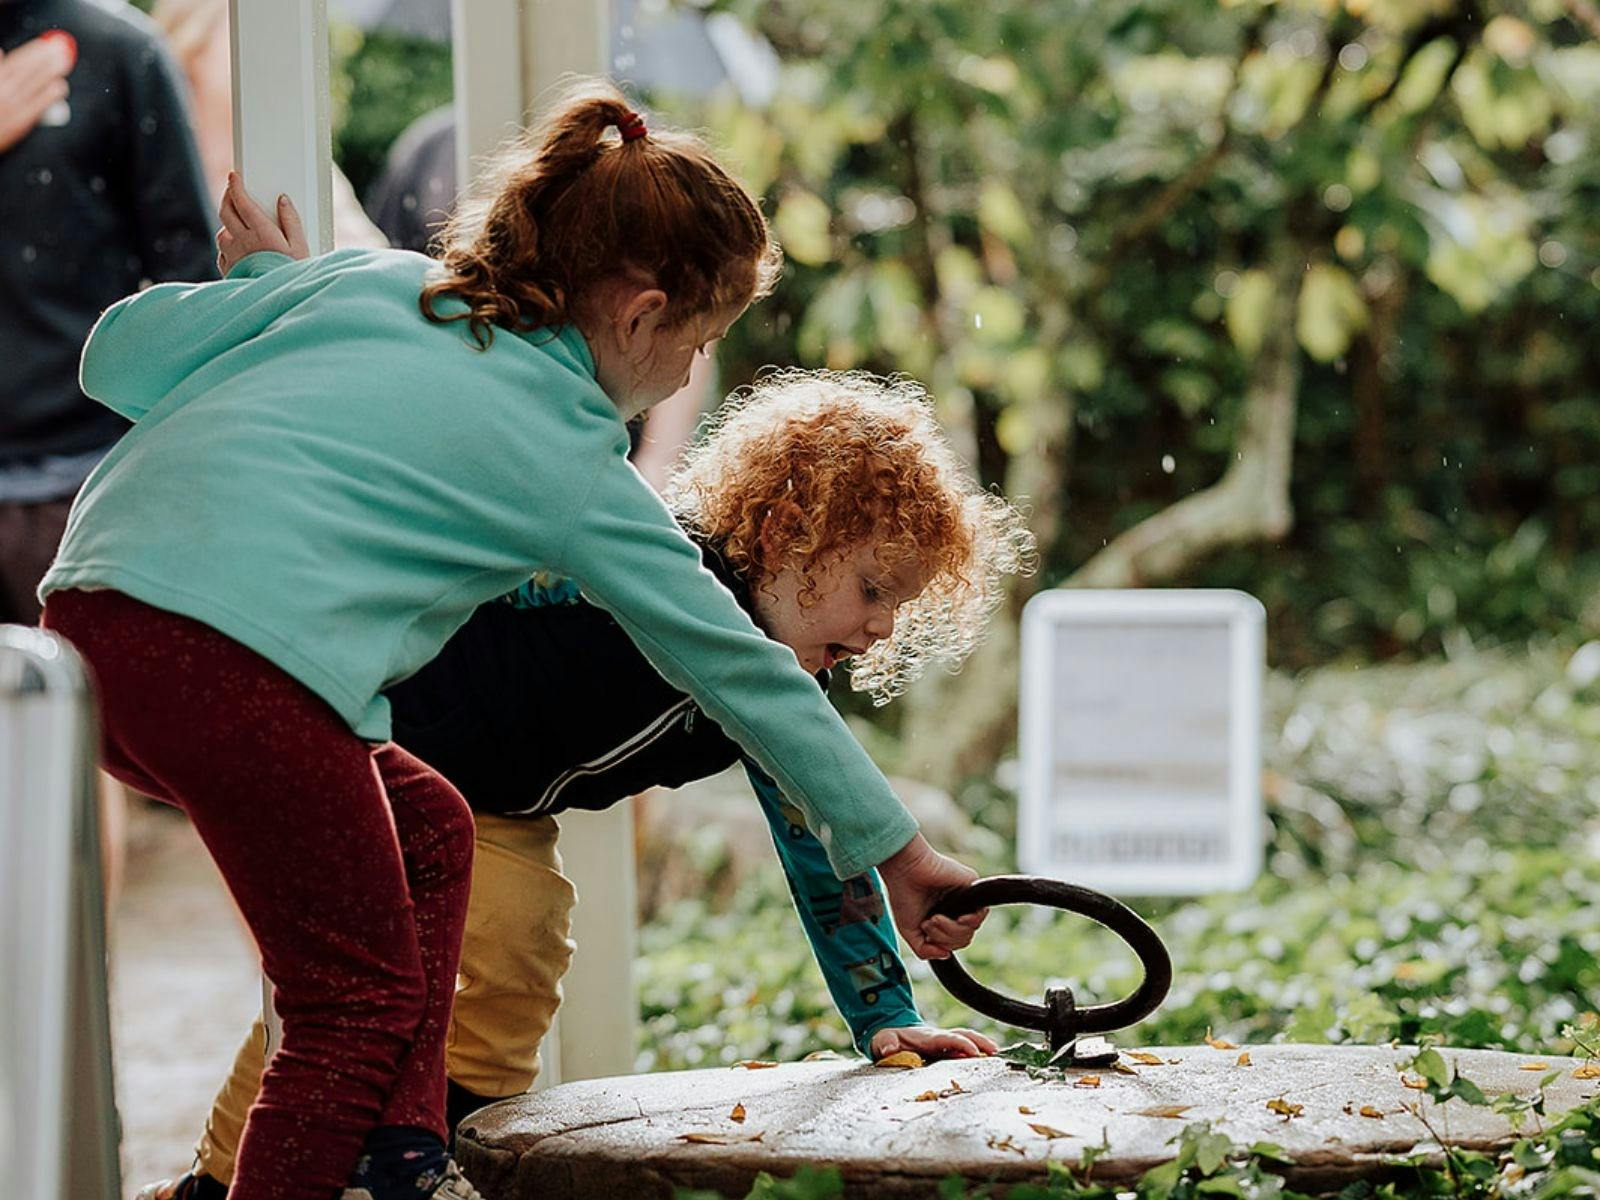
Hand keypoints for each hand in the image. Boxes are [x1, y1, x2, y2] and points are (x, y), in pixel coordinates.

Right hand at [0, 35, 72, 153]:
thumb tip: (1, 52)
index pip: (16, 61)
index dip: (33, 50)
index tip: (45, 44)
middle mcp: (2, 91)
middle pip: (27, 70)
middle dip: (46, 57)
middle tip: (62, 48)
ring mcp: (12, 106)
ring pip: (35, 84)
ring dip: (51, 71)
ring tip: (64, 62)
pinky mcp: (20, 122)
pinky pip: (39, 105)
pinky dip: (50, 94)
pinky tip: (59, 86)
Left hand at [216, 171, 309, 273]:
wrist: (279, 302)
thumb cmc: (294, 274)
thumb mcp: (300, 246)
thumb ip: (291, 221)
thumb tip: (283, 200)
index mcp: (261, 233)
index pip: (242, 202)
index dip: (236, 186)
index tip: (234, 176)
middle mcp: (242, 242)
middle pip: (225, 212)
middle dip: (228, 197)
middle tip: (233, 191)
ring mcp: (233, 256)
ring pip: (222, 232)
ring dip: (227, 224)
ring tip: (238, 224)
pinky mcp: (230, 270)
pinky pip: (222, 253)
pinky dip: (227, 246)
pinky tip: (238, 248)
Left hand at [870, 1023, 998, 1061]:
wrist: (890, 1036)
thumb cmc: (888, 1039)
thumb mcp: (882, 1040)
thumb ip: (885, 1044)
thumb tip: (889, 1050)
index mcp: (928, 1037)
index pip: (948, 1038)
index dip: (961, 1044)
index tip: (974, 1052)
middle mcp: (940, 1038)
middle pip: (964, 1035)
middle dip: (981, 1042)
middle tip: (996, 1052)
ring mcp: (944, 1043)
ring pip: (968, 1039)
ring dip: (983, 1045)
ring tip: (999, 1057)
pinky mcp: (946, 1049)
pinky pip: (965, 1048)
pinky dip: (979, 1052)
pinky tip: (990, 1061)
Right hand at [876, 833, 988, 959]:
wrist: (904, 870)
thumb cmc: (902, 894)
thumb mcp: (910, 931)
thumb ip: (925, 950)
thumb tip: (945, 955)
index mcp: (941, 917)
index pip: (953, 942)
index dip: (941, 943)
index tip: (925, 928)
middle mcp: (954, 908)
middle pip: (963, 939)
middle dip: (945, 937)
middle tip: (929, 922)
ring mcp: (964, 899)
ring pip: (971, 929)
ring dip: (952, 930)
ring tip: (935, 917)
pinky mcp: (972, 887)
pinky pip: (981, 913)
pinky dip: (969, 921)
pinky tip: (957, 918)